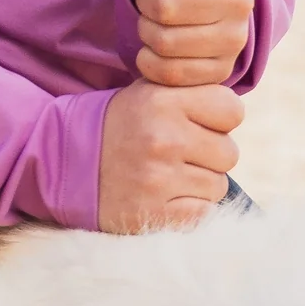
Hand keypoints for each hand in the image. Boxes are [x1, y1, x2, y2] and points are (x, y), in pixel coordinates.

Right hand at [97, 78, 244, 233]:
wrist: (68, 163)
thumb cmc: (122, 126)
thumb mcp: (149, 92)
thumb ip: (192, 91)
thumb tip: (236, 104)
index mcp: (163, 100)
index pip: (232, 110)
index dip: (218, 119)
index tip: (197, 124)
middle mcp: (163, 137)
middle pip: (229, 153)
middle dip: (208, 156)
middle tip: (177, 154)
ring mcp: (158, 179)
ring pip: (217, 186)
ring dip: (198, 184)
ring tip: (167, 175)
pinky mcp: (154, 214)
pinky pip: (203, 213)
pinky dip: (190, 210)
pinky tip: (166, 198)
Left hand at [125, 0, 252, 87]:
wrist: (187, 0)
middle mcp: (242, 1)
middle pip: (166, 8)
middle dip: (146, 1)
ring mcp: (235, 40)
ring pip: (165, 42)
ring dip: (146, 30)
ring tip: (154, 20)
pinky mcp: (221, 71)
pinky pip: (170, 73)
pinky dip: (149, 61)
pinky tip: (154, 47)